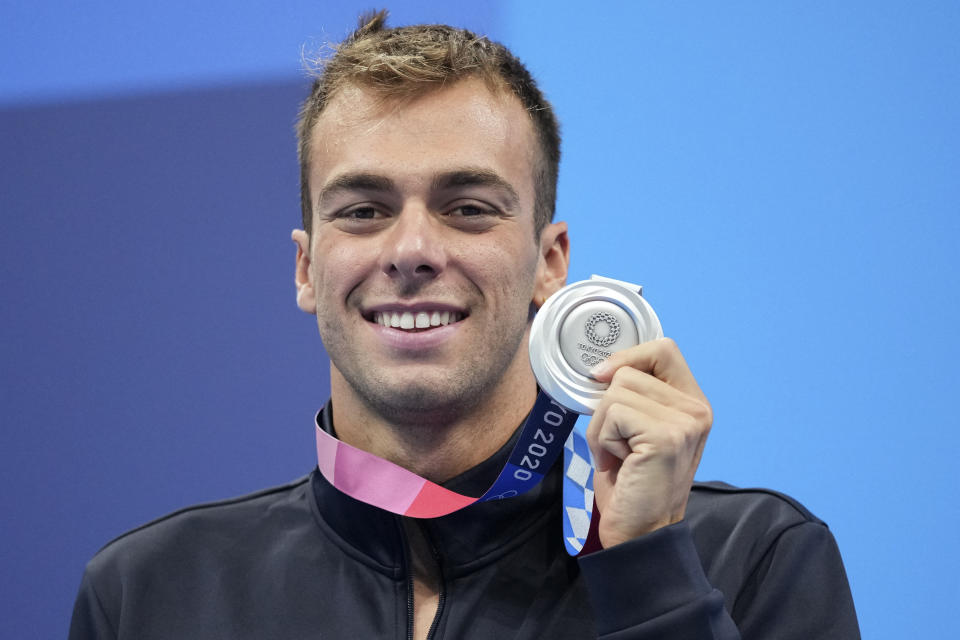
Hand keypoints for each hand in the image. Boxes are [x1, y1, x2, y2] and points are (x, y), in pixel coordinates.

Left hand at [586, 338, 712, 547]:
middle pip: (629, 371)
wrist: (639, 533)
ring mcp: (686, 423)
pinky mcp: (667, 437)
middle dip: (607, 406)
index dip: (628, 358)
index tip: (603, 378)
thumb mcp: (636, 428)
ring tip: (619, 456)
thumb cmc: (632, 483)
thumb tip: (603, 367)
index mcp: (692, 402)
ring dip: (603, 426)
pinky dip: (602, 439)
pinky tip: (620, 463)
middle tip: (617, 443)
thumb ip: (634, 395)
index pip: (663, 349)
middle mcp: (697, 409)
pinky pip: (612, 414)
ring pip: (616, 392)